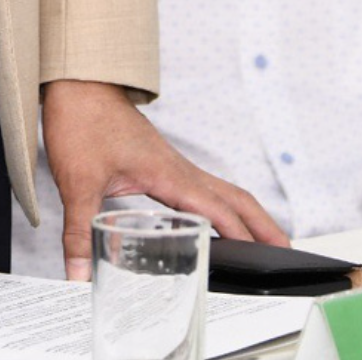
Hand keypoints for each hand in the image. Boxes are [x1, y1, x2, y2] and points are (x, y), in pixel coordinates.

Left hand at [42, 80, 286, 280]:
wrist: (78, 85)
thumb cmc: (81, 122)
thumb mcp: (76, 184)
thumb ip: (79, 233)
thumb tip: (78, 275)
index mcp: (167, 173)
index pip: (216, 209)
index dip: (240, 236)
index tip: (261, 260)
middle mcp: (179, 168)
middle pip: (235, 197)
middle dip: (263, 225)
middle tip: (285, 253)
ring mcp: (174, 164)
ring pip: (224, 191)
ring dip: (248, 215)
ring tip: (264, 242)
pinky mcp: (164, 163)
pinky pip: (205, 188)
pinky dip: (223, 206)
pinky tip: (216, 222)